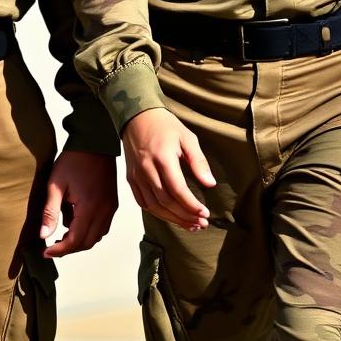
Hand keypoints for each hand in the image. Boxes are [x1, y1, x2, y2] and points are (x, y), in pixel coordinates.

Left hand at [40, 150, 117, 257]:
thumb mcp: (56, 184)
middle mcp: (104, 211)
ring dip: (80, 240)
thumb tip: (43, 235)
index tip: (46, 251)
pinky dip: (89, 230)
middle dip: (69, 248)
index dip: (60, 250)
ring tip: (63, 233)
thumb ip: (49, 211)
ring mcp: (110, 207)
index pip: (75, 240)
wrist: (95, 142)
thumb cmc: (74, 159)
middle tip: (53, 246)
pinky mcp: (112, 203)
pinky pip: (102, 226)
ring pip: (97, 236)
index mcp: (89, 207)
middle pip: (87, 242)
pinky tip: (76, 221)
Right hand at [122, 107, 214, 229]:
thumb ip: (199, 161)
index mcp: (163, 158)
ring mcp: (136, 175)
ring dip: (173, 219)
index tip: (205, 213)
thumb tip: (210, 184)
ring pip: (154, 206)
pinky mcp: (131, 179)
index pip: (178, 190)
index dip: (192, 205)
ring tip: (190, 224)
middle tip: (201, 223)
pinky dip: (157, 213)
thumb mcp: (187, 137)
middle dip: (185, 216)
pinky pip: (143, 203)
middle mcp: (147, 169)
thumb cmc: (164, 125)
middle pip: (166, 202)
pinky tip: (171, 216)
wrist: (136, 116)